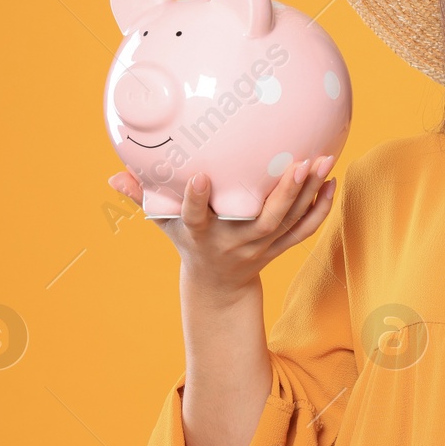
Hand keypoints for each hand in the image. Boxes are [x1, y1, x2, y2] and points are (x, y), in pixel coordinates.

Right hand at [107, 156, 336, 300]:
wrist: (218, 285)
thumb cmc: (188, 242)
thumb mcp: (163, 223)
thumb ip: (142, 197)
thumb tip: (113, 176)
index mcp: (202, 236)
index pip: (196, 220)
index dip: (196, 202)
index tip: (199, 178)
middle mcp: (235, 242)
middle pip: (263, 221)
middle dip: (283, 193)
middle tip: (300, 161)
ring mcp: (262, 247)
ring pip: (290, 223)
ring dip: (308, 193)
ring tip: (322, 160)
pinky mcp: (281, 248)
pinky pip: (305, 230)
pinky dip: (320, 209)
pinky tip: (331, 181)